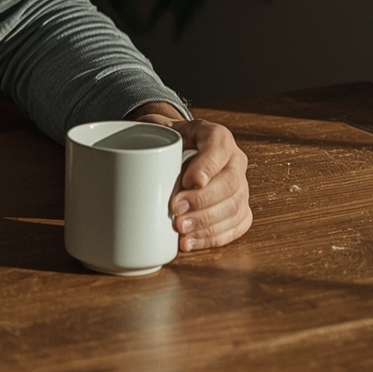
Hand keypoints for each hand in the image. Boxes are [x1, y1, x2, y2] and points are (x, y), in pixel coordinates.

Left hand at [131, 102, 251, 251]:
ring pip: (234, 207)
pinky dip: (213, 237)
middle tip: (176, 210)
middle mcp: (235, 160)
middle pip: (230, 183)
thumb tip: (132, 162)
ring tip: (181, 231)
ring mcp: (240, 185)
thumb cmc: (166, 141)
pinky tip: (191, 242)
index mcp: (217, 136)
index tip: (187, 180)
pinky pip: (236, 225)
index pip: (219, 146)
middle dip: (202, 201)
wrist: (175, 149)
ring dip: (207, 223)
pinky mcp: (239, 208)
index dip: (207, 166)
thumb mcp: (158, 130)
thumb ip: (150, 137)